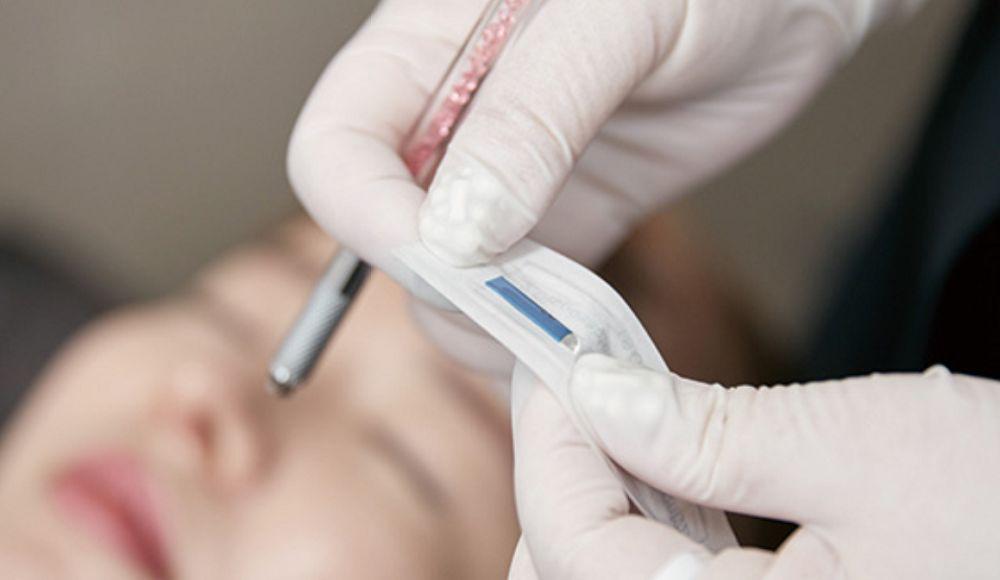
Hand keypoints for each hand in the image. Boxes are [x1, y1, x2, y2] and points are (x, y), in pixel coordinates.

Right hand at [289, 0, 922, 285]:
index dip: (366, 213)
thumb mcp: (618, 15)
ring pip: (452, 277)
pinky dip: (541, 330)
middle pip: (387, 225)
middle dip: (438, 283)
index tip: (441, 261)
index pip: (341, 143)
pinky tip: (581, 341)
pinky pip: (529, 294)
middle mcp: (457, 117)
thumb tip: (457, 228)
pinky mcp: (571, 218)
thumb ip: (534, 112)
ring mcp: (513, 177)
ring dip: (491, 322)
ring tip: (565, 331)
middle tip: (519, 313)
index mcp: (431, 42)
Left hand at [511, 353, 999, 578]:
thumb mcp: (854, 452)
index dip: (548, 448)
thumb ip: (706, 436)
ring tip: (627, 422)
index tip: (557, 367)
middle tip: (587, 391)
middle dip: (564, 482)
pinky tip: (673, 476)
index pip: (573, 551)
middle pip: (574, 579)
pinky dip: (652, 531)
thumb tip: (594, 394)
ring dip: (602, 504)